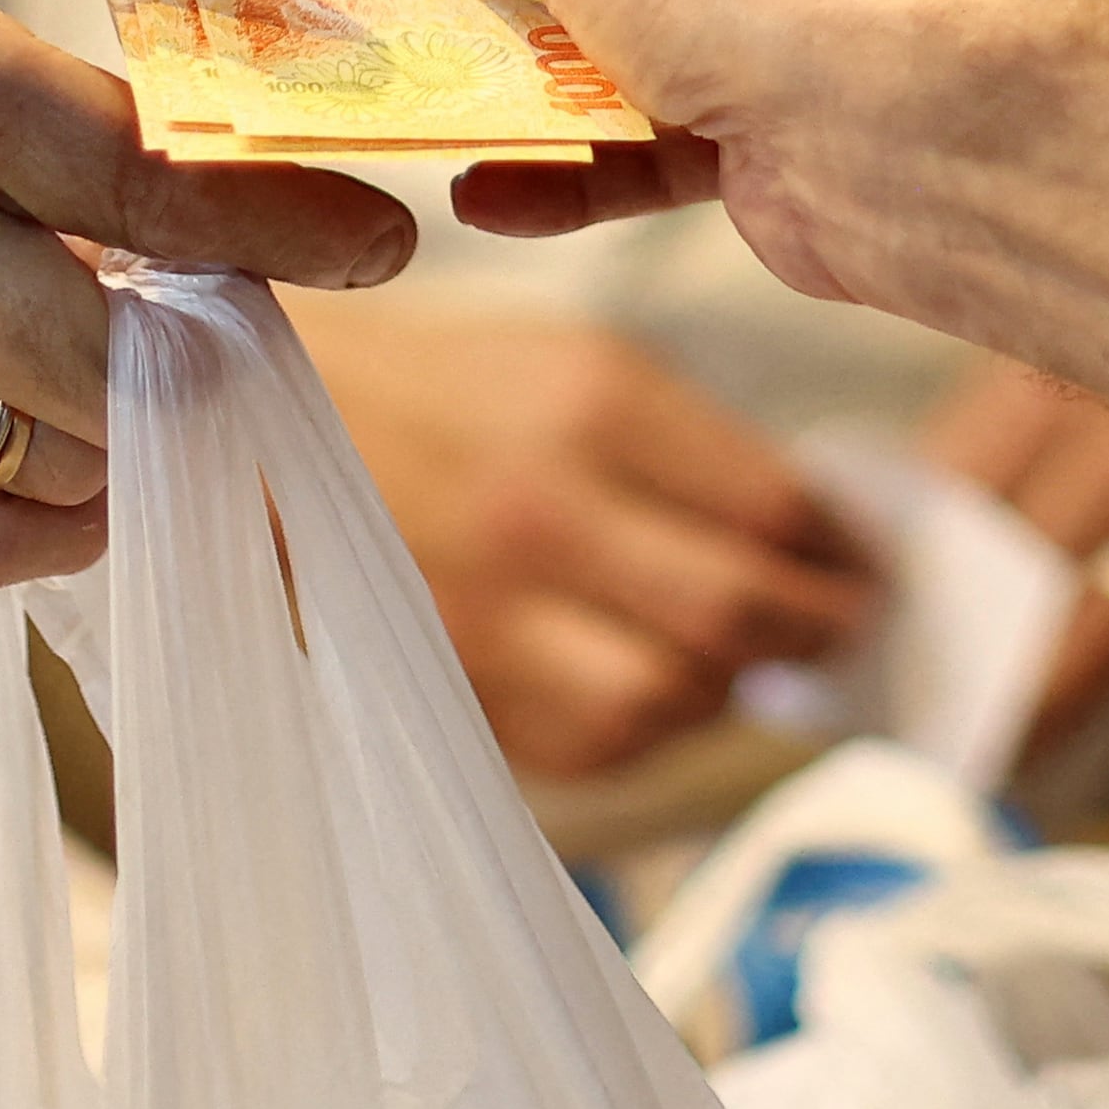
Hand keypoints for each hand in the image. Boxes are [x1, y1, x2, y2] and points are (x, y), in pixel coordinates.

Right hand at [0, 0, 413, 588]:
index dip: (288, 226)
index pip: (151, 186)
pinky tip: (89, 455)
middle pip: (109, 355)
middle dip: (222, 342)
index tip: (386, 241)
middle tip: (278, 298)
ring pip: (39, 451)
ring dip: (138, 425)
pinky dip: (40, 518)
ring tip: (186, 355)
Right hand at [304, 294, 874, 777]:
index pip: (773, 509)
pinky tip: (648, 686)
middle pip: (735, 612)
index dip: (840, 552)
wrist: (247, 424)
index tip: (861, 562)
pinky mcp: (445, 683)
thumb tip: (810, 537)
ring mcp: (487, 609)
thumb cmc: (438, 386)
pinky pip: (586, 745)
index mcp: (591, 401)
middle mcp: (544, 509)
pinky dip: (640, 731)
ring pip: (666, 699)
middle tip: (841, 627)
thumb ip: (690, 448)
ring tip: (739, 661)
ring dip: (722, 689)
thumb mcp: (571, 363)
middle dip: (814, 631)